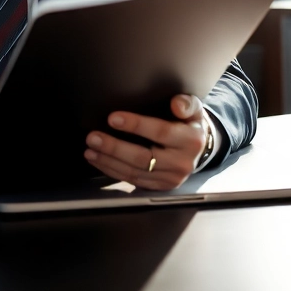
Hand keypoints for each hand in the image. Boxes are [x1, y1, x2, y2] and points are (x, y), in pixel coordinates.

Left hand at [83, 94, 209, 190]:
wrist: (199, 149)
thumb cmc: (189, 124)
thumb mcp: (194, 109)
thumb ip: (187, 103)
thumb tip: (176, 104)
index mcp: (191, 140)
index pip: (160, 132)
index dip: (136, 125)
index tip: (112, 118)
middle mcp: (182, 163)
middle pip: (143, 157)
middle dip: (114, 147)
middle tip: (93, 137)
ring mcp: (171, 178)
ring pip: (134, 172)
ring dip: (108, 161)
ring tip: (90, 149)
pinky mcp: (160, 187)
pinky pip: (132, 180)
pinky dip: (112, 170)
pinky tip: (98, 160)